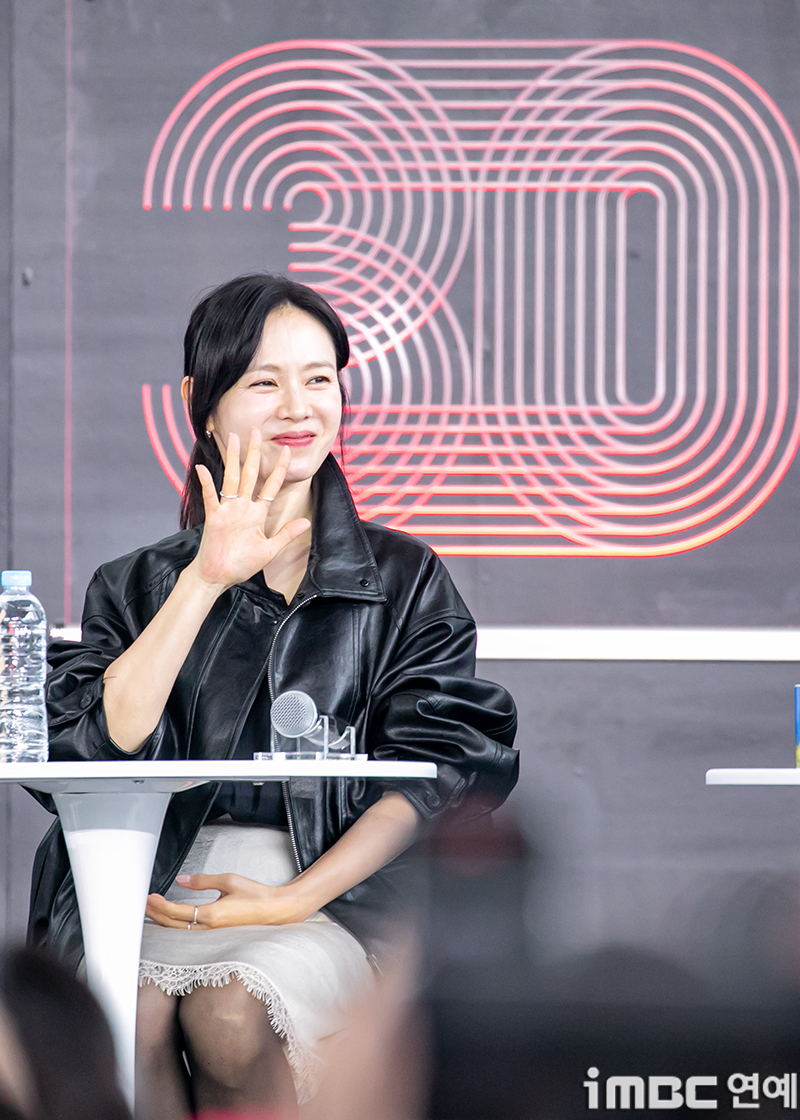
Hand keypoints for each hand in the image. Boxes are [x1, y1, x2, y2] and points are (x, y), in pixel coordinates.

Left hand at [145, 872, 315, 929]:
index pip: (178, 913)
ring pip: (181, 931)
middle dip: (157, 915)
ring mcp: (213, 934)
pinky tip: (172, 921)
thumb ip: (204, 880)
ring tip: (152, 912)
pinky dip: (177, 926)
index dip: (161, 906)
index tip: (149, 898)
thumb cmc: (255, 895)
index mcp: (212, 914)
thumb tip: (183, 880)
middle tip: (143, 905)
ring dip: (165, 922)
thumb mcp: (229, 881)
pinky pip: (191, 932)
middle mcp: (210, 928)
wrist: (275, 910)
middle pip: (175, 925)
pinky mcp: (217, 934)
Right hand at [190, 430, 310, 590]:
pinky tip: (202, 468)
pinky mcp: (214, 517)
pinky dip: (206, 482)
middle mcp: (243, 507)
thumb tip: (306, 523)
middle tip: (256, 431)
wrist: (219, 576)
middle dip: (254, 453)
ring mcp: (228, 510)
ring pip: (232, 478)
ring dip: (233, 458)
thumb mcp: (269, 550)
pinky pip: (211, 496)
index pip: (271, 486)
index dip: (279, 468)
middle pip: (250, 474)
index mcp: (257, 514)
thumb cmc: (241, 564)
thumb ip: (286, 534)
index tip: (286, 451)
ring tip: (234, 438)